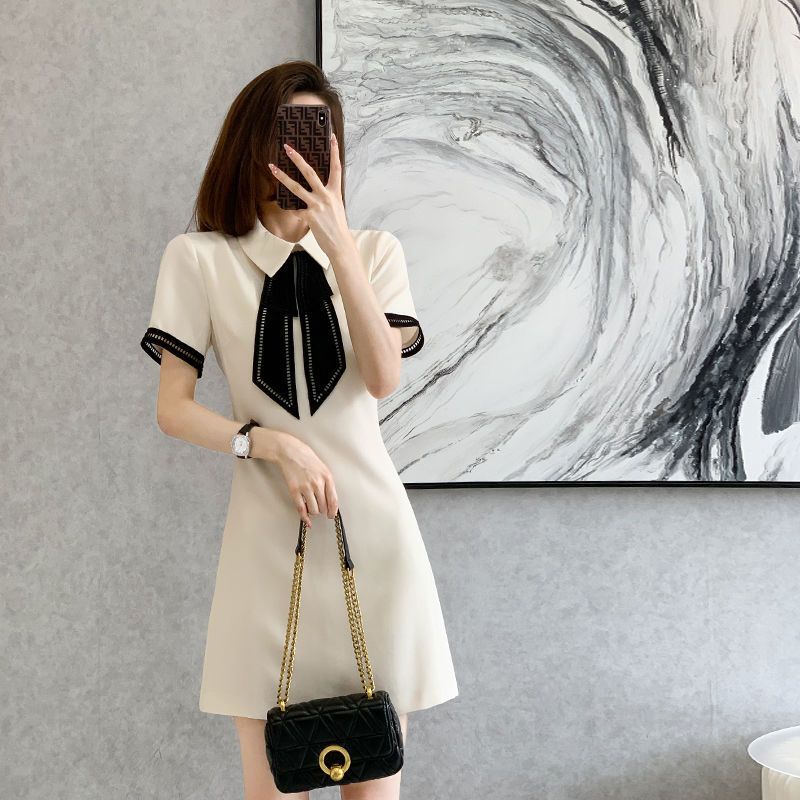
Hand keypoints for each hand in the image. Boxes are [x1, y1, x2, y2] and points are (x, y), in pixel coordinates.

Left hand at [267, 131, 356, 264]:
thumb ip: (327, 194)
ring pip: (296, 188)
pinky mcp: (309, 217)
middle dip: (297, 159)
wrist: (340, 244)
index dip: (334, 151)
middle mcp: (326, 196)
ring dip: (282, 177)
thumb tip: (315, 186)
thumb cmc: (337, 225)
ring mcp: (317, 206)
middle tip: (287, 147)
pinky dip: (290, 208)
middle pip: (310, 173)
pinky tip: (284, 205)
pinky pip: (295, 209)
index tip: (331, 136)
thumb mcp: (336, 206)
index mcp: (335, 192)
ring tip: (271, 167)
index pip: (336, 167)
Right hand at [272, 432, 337, 526]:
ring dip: (313, 511)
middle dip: (322, 510)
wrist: (290, 451)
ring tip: (311, 507)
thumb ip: (327, 482)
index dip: (333, 510)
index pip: (333, 499)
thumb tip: (329, 499)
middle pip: (324, 506)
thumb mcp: (323, 468)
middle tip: (320, 510)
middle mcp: (318, 483)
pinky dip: (304, 517)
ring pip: (314, 509)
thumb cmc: (306, 458)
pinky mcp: (294, 490)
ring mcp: (306, 487)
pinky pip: (301, 508)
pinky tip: (306, 520)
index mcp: (327, 477)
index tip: (331, 515)